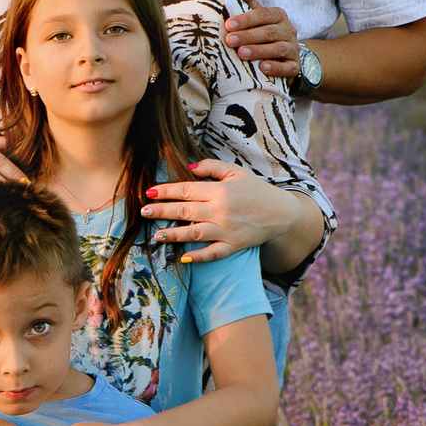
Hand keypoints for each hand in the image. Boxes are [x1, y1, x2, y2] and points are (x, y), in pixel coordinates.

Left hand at [142, 160, 295, 262]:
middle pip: (185, 211)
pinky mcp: (234, 246)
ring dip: (173, 234)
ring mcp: (227, 231)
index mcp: (220, 191)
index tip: (149, 192)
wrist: (281, 213)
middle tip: (144, 212)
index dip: (166, 191)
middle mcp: (221, 211)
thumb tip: (187, 168)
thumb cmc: (256, 190)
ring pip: (194, 233)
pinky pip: (213, 253)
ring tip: (157, 235)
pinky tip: (183, 257)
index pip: (186, 190)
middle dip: (162, 211)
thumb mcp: (236, 172)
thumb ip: (211, 167)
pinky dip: (198, 256)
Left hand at [225, 0, 300, 81]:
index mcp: (278, 16)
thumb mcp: (256, 17)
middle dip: (248, 36)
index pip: (263, 14)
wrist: (284, 57)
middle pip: (270, 32)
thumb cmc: (263, 33)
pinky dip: (276, 68)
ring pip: (279, 48)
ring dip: (259, 51)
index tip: (228, 24)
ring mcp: (293, 49)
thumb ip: (247, 2)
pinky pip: (288, 67)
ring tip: (241, 54)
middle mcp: (288, 31)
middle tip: (230, 40)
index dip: (246, 19)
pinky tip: (262, 68)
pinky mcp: (295, 66)